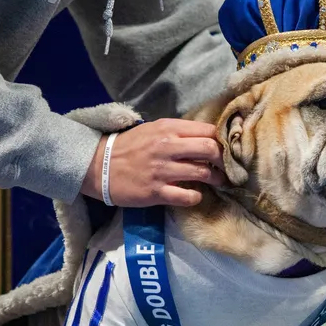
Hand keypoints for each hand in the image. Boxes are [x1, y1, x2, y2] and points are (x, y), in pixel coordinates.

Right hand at [81, 118, 226, 206]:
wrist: (98, 167)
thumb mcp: (153, 130)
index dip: (222, 140)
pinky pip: (188, 196)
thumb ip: (178, 132)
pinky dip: (196, 196)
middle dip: (224, 160)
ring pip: (203, 173)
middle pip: (211, 149)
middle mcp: (167, 146)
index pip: (207, 130)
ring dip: (215, 179)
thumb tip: (207, 138)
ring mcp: (162, 170)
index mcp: (168, 128)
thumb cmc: (129, 147)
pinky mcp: (156, 191)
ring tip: (217, 181)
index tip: (226, 149)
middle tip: (226, 167)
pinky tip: (194, 194)